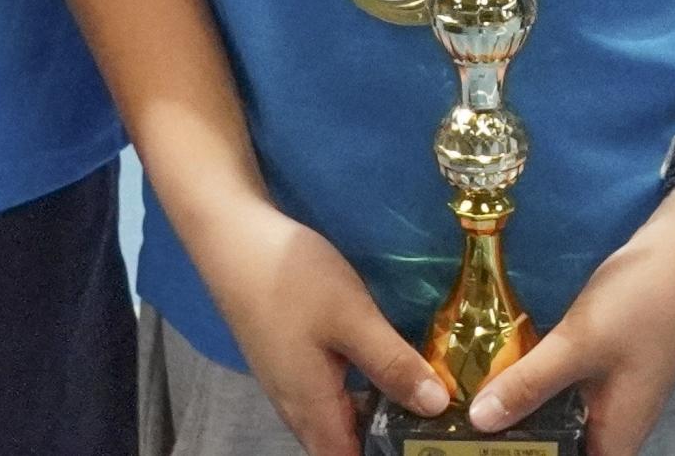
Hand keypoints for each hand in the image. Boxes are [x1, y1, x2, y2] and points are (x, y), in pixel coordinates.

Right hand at [189, 194, 447, 455]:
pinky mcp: (289, 362)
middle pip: (342, 445)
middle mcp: (297, 407)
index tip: (424, 443)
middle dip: (384, 439)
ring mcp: (290, 384)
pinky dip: (360, 394)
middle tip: (432, 421)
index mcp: (312, 409)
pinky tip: (386, 368)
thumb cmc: (293, 281)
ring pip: (336, 420)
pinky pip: (328, 397)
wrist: (236, 241)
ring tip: (421, 396)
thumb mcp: (353, 318)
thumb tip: (438, 408)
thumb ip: (393, 363)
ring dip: (374, 417)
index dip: (386, 455)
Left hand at [462, 190, 674, 450]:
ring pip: (564, 422)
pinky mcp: (609, 369)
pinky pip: (569, 395)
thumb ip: (529, 385)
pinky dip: (541, 390)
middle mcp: (619, 426)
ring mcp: (616, 396)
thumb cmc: (639, 304)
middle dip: (525, 438)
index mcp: (617, 436)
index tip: (489, 449)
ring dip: (528, 414)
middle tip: (475, 426)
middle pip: (565, 447)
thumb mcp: (577, 344)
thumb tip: (477, 421)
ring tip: (482, 404)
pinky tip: (511, 374)